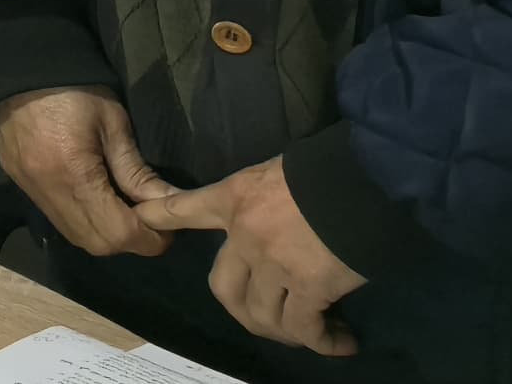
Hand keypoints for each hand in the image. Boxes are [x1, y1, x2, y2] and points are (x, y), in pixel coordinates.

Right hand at [0, 87, 182, 257]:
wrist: (20, 66)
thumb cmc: (76, 89)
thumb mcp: (114, 125)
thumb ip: (138, 172)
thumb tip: (169, 204)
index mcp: (74, 173)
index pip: (119, 232)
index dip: (150, 238)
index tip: (168, 224)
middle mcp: (47, 190)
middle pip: (96, 243)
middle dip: (129, 241)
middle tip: (148, 219)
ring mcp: (29, 189)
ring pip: (75, 236)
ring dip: (105, 234)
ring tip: (123, 210)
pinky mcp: (18, 183)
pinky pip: (57, 218)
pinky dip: (82, 220)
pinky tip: (94, 199)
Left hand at [138, 159, 364, 355]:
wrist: (369, 178)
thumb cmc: (329, 167)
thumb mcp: (278, 172)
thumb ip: (264, 199)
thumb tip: (279, 218)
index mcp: (234, 198)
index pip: (183, 208)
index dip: (159, 218)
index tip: (142, 221)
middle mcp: (244, 234)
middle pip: (223, 288)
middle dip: (243, 310)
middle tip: (267, 319)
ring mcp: (273, 263)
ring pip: (262, 314)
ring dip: (284, 332)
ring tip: (309, 334)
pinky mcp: (309, 286)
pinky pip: (304, 326)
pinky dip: (321, 341)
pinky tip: (340, 343)